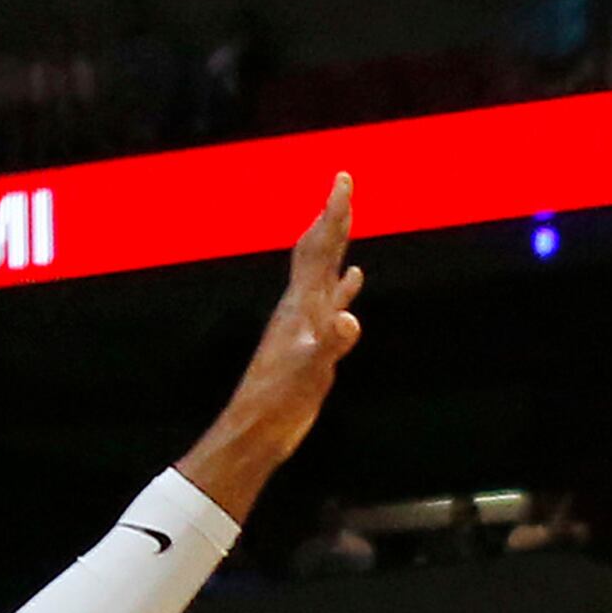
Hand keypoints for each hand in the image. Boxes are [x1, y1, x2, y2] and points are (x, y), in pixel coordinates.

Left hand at [189, 175, 362, 499]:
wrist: (256, 432)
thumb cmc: (278, 403)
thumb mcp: (309, 372)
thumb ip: (331, 343)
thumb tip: (350, 318)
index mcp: (301, 305)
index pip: (318, 248)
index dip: (332, 214)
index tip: (342, 180)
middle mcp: (301, 307)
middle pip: (319, 251)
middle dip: (333, 217)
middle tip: (344, 184)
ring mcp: (306, 325)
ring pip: (325, 274)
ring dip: (337, 246)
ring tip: (347, 220)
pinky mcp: (313, 344)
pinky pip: (333, 305)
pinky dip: (345, 287)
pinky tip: (355, 280)